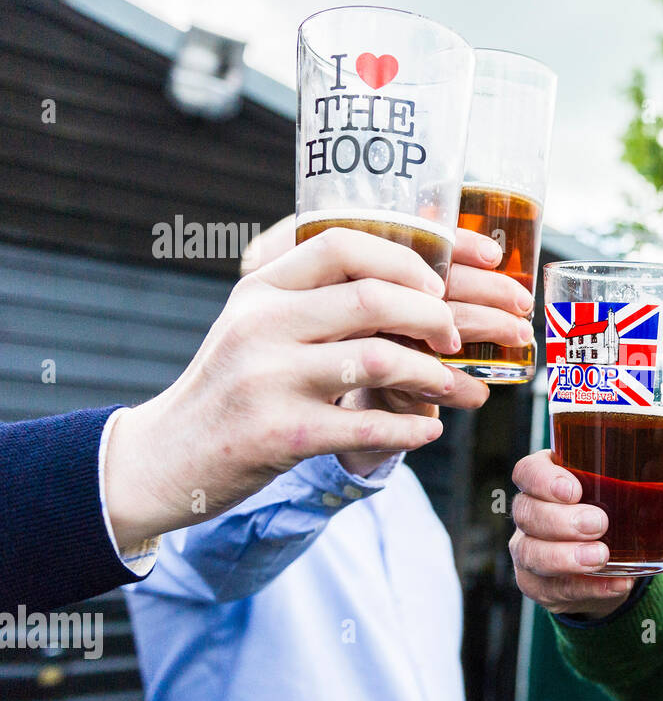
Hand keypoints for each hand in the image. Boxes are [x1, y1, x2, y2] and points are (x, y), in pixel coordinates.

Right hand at [240, 219, 535, 475]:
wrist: (169, 455)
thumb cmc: (232, 385)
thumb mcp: (257, 323)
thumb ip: (314, 296)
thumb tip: (407, 278)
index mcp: (262, 288)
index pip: (342, 244)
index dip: (404, 260)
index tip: (438, 285)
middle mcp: (262, 325)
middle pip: (374, 299)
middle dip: (434, 317)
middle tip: (455, 338)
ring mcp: (270, 379)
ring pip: (380, 359)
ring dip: (433, 375)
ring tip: (452, 386)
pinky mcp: (282, 434)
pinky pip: (368, 426)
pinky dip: (412, 428)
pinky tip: (428, 430)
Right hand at [509, 449, 662, 618]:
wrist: (610, 564)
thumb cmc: (621, 515)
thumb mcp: (644, 497)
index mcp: (550, 479)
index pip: (528, 470)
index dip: (544, 479)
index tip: (574, 489)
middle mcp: (532, 513)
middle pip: (527, 511)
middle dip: (561, 519)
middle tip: (599, 524)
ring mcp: (529, 550)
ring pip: (530, 552)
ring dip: (566, 556)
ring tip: (602, 557)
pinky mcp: (538, 585)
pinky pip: (553, 589)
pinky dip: (586, 588)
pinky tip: (614, 584)